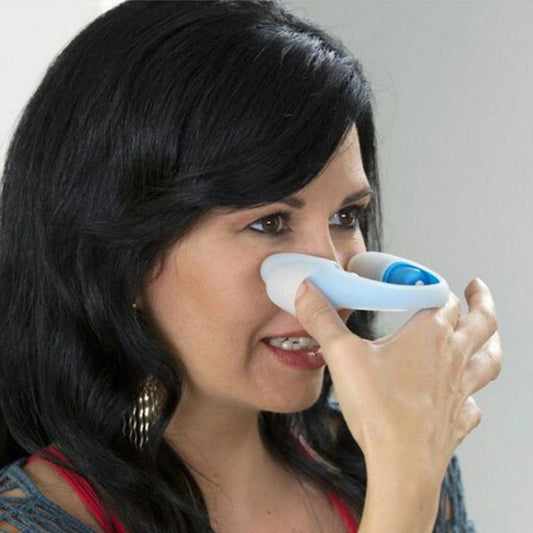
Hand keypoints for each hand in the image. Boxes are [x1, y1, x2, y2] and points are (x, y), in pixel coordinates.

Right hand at [294, 277, 502, 488]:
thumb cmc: (378, 410)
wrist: (402, 465)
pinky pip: (474, 403)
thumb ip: (323, 319)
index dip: (430, 284)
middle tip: (476, 287)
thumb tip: (307, 291)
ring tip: (489, 333)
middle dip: (480, 301)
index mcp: (429, 335)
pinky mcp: (458, 420)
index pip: (440, 297)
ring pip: (489, 359)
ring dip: (491, 341)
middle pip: (480, 322)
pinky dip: (473, 394)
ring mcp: (460, 390)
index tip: (418, 278)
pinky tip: (465, 397)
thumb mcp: (342, 354)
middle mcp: (452, 358)